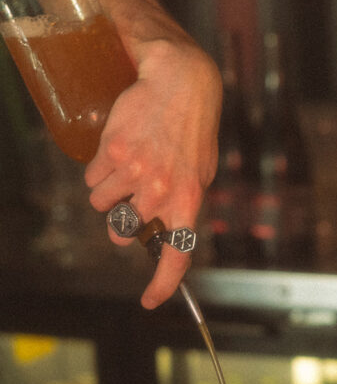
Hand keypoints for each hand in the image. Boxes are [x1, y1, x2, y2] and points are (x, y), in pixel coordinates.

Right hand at [84, 36, 221, 307]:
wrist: (180, 82)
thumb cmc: (191, 129)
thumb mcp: (198, 171)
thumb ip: (181, 203)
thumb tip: (163, 235)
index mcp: (188, 201)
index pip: (177, 254)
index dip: (163, 283)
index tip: (150, 301)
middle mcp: (162, 192)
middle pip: (121, 229)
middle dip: (118, 222)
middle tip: (127, 202)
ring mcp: (136, 173)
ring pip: (100, 203)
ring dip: (106, 190)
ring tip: (128, 163)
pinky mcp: (113, 153)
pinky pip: (92, 178)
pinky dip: (98, 169)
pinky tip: (118, 148)